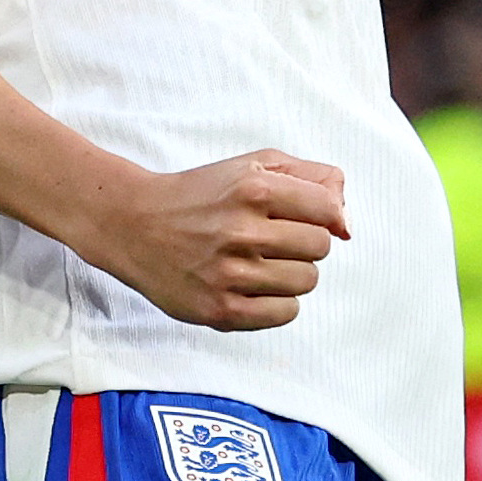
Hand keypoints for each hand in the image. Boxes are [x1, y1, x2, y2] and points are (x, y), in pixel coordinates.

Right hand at [73, 149, 349, 330]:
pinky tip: (255, 286)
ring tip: (262, 262)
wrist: (134, 224)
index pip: (328, 210)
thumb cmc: (202, 194)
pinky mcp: (219, 310)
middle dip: (304, 243)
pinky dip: (279, 302)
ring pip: (306, 281)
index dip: (323, 215)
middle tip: (274, 239)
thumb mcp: (253, 166)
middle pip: (320, 248)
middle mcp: (241, 230)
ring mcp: (229, 273)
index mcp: (252, 188)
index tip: (302, 216)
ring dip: (292, 273)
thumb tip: (347, 222)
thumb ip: (311, 178)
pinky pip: (285, 314)